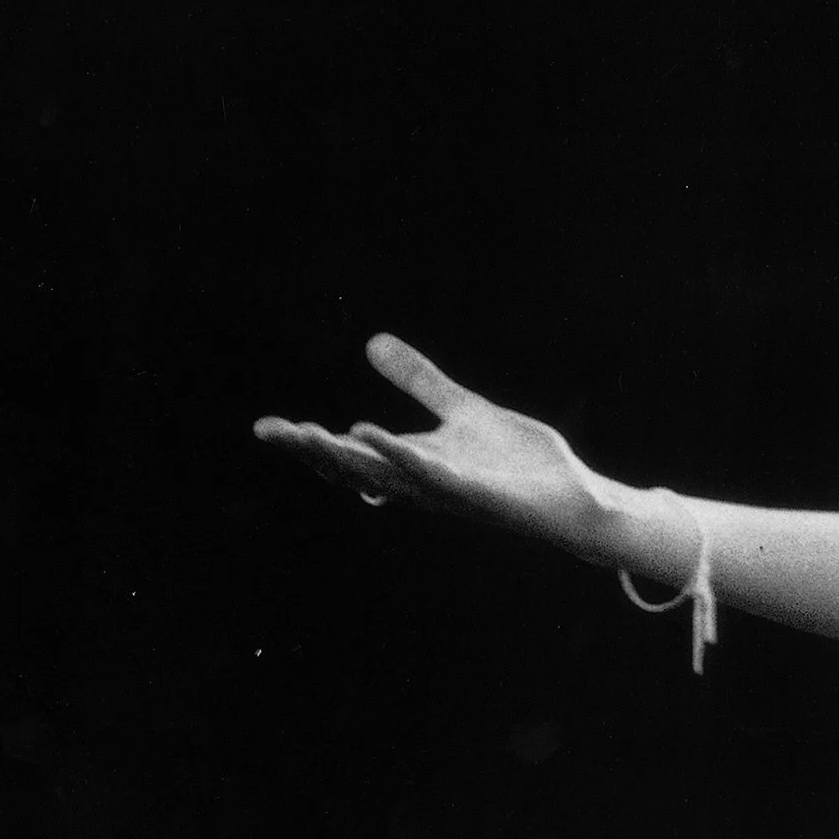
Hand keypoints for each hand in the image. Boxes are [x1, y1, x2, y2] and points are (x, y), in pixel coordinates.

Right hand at [253, 334, 633, 560]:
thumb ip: (420, 380)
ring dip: (346, 456)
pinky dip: (400, 456)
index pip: (350, 454)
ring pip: (385, 475)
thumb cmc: (519, 464)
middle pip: (355, 468)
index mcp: (414, 462)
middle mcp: (422, 482)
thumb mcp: (462, 409)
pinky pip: (433, 475)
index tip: (266, 427)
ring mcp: (448, 492)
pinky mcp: (478, 494)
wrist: (572, 497)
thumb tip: (372, 341)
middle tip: (268, 431)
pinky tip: (373, 435)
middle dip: (311, 451)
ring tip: (307, 434)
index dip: (309, 443)